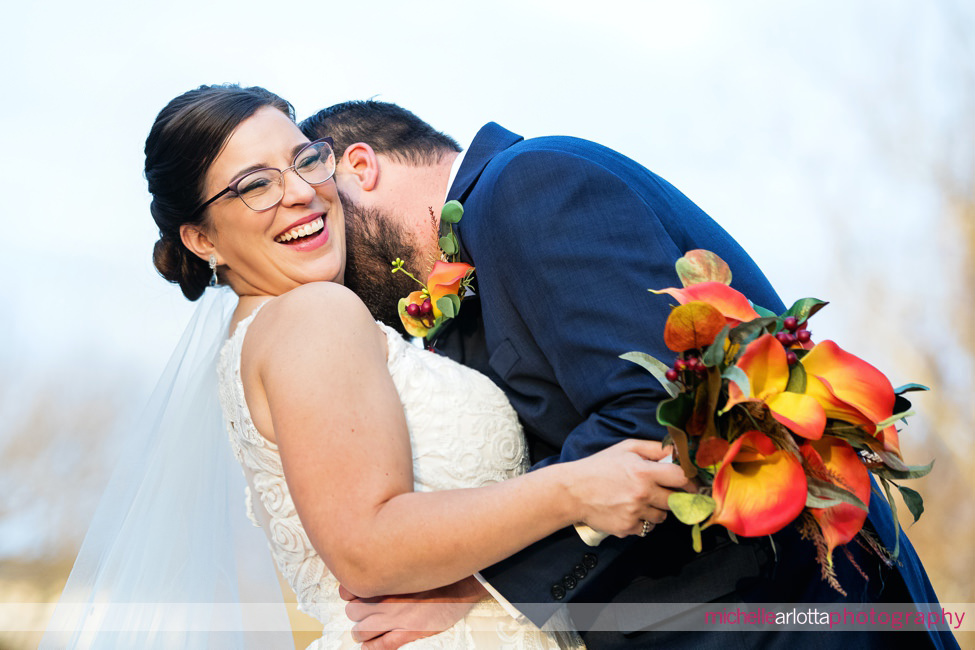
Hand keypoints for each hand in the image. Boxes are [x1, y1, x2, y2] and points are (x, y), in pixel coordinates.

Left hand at [340, 576, 486, 648]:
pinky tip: (369, 646)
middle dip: (355, 612)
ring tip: (363, 631)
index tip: (352, 594)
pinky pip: (381, 646)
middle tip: (361, 612)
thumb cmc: (438, 569)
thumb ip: (389, 565)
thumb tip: (371, 565)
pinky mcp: (409, 631)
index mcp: (385, 578)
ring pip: (361, 630)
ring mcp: (397, 616)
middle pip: (353, 610)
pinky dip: (371, 648)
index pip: (350, 589)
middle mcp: (387, 597)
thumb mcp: (410, 560)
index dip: (349, 593)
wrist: (463, 581)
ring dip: (360, 631)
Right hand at [567, 439, 692, 537]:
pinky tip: (629, 511)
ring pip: (662, 517)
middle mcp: (642, 494)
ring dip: (657, 510)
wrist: (572, 491)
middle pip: (676, 501)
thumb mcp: (626, 448)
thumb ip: (655, 448)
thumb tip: (678, 452)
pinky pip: (647, 529)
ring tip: (640, 500)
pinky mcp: (627, 529)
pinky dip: (642, 522)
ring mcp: (635, 514)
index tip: (690, 483)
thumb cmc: (599, 466)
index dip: (689, 480)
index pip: (681, 478)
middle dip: (672, 496)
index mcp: (644, 472)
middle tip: (662, 491)